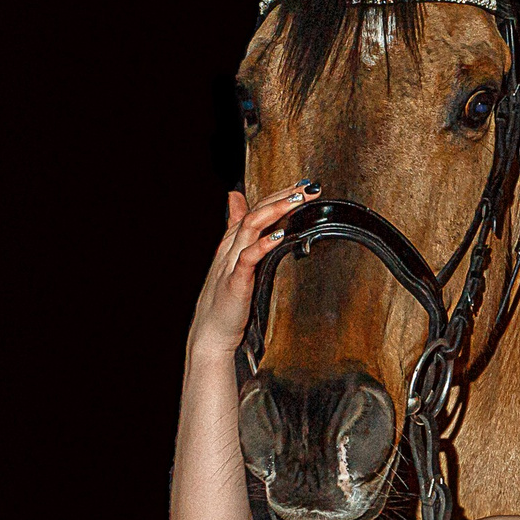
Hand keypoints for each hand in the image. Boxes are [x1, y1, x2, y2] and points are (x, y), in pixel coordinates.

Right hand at [187, 181, 316, 363]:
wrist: (211, 333)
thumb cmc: (225, 301)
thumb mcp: (234, 263)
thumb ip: (238, 233)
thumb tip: (235, 199)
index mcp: (233, 243)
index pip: (256, 209)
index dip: (278, 194)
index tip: (303, 185)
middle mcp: (231, 247)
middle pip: (256, 212)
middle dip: (282, 197)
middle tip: (309, 188)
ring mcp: (231, 263)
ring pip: (251, 227)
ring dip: (275, 211)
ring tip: (298, 200)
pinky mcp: (236, 282)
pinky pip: (248, 258)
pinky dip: (264, 244)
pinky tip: (280, 235)